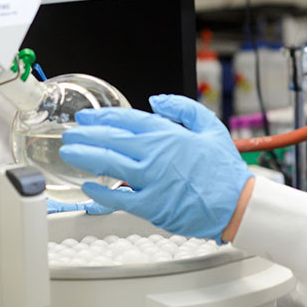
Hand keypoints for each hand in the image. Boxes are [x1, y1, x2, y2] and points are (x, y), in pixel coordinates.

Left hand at [60, 94, 252, 240]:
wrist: (237, 204)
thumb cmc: (224, 170)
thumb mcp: (209, 126)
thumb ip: (181, 108)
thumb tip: (156, 100)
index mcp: (167, 134)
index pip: (126, 120)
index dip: (102, 118)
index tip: (86, 118)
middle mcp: (155, 155)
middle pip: (110, 140)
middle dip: (85, 135)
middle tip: (69, 134)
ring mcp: (151, 180)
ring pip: (108, 165)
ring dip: (85, 157)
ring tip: (69, 153)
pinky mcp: (151, 206)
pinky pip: (118, 198)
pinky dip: (101, 192)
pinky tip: (89, 187)